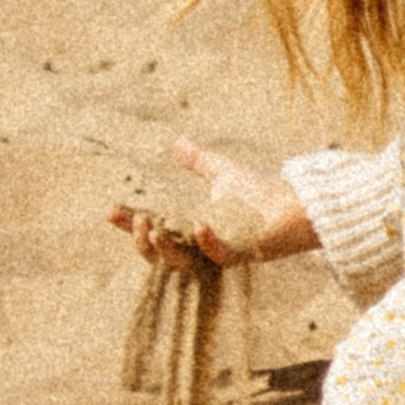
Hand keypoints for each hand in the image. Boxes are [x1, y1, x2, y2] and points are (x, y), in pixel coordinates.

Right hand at [106, 136, 316, 270]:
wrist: (294, 202)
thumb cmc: (260, 193)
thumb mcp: (222, 172)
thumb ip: (199, 161)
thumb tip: (176, 142)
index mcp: (192, 226)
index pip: (155, 228)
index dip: (130, 223)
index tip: (109, 211)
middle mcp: (202, 245)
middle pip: (161, 254)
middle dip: (143, 242)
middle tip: (138, 221)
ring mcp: (220, 252)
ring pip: (183, 262)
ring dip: (166, 248)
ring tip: (153, 229)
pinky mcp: (242, 252)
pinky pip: (220, 256)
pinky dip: (208, 242)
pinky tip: (198, 226)